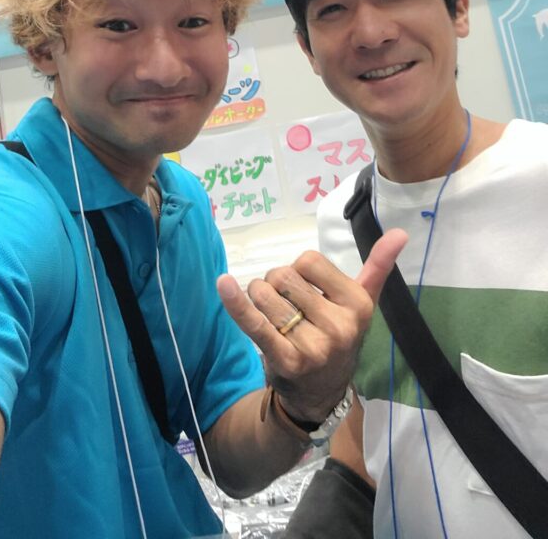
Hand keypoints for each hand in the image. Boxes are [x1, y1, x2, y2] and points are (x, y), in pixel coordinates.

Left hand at [216, 229, 406, 423]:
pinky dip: (236, 303)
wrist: (319, 394)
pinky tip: (224, 284)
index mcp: (358, 305)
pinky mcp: (285, 361)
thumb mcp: (362, 303)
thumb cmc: (338, 336)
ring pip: (265, 294)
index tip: (307, 291)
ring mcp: (313, 346)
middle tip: (288, 308)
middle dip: (276, 284)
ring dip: (258, 298)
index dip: (299, 270)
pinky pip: (255, 324)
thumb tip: (401, 232)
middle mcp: (339, 326)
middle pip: (284, 275)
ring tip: (272, 317)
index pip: (308, 260)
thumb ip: (378, 267)